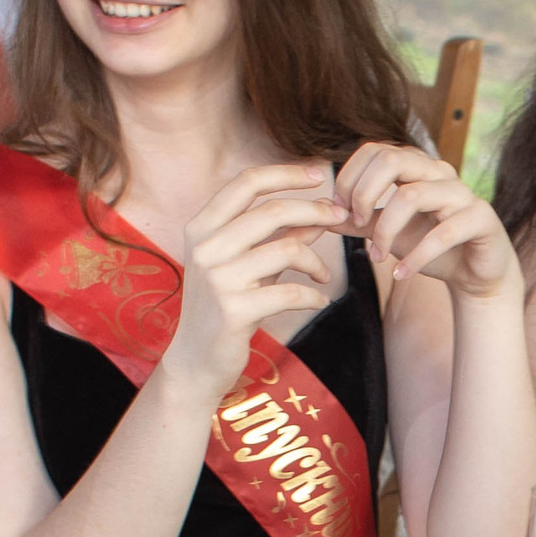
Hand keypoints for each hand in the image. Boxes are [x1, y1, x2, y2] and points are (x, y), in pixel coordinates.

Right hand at [158, 161, 342, 395]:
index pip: (246, 183)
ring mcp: (218, 279)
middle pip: (273, 211)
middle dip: (316, 211)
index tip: (319, 175)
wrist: (195, 363)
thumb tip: (317, 213)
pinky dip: (313, 296)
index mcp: (201, 228)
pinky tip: (318, 301)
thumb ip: (275, 237)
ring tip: (323, 276)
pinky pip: (291, 292)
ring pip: (288, 250)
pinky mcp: (234, 310)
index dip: (286, 173)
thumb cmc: (223, 309)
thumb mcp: (245, 265)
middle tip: (341, 219)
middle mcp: (206, 248)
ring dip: (317, 262)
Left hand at [335, 142, 520, 301]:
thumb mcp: (388, 231)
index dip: (349, 177)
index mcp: (416, 165)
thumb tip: (320, 215)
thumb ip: (358, 220)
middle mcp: (439, 171)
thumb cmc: (429, 245)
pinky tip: (400, 274)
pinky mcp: (480, 218)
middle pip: (392, 160)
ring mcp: (462, 193)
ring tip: (376, 256)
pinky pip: (443, 233)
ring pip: (412, 196)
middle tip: (355, 225)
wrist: (474, 272)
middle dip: (363, 194)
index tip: (339, 211)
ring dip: (385, 230)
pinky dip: (415, 257)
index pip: (374, 150)